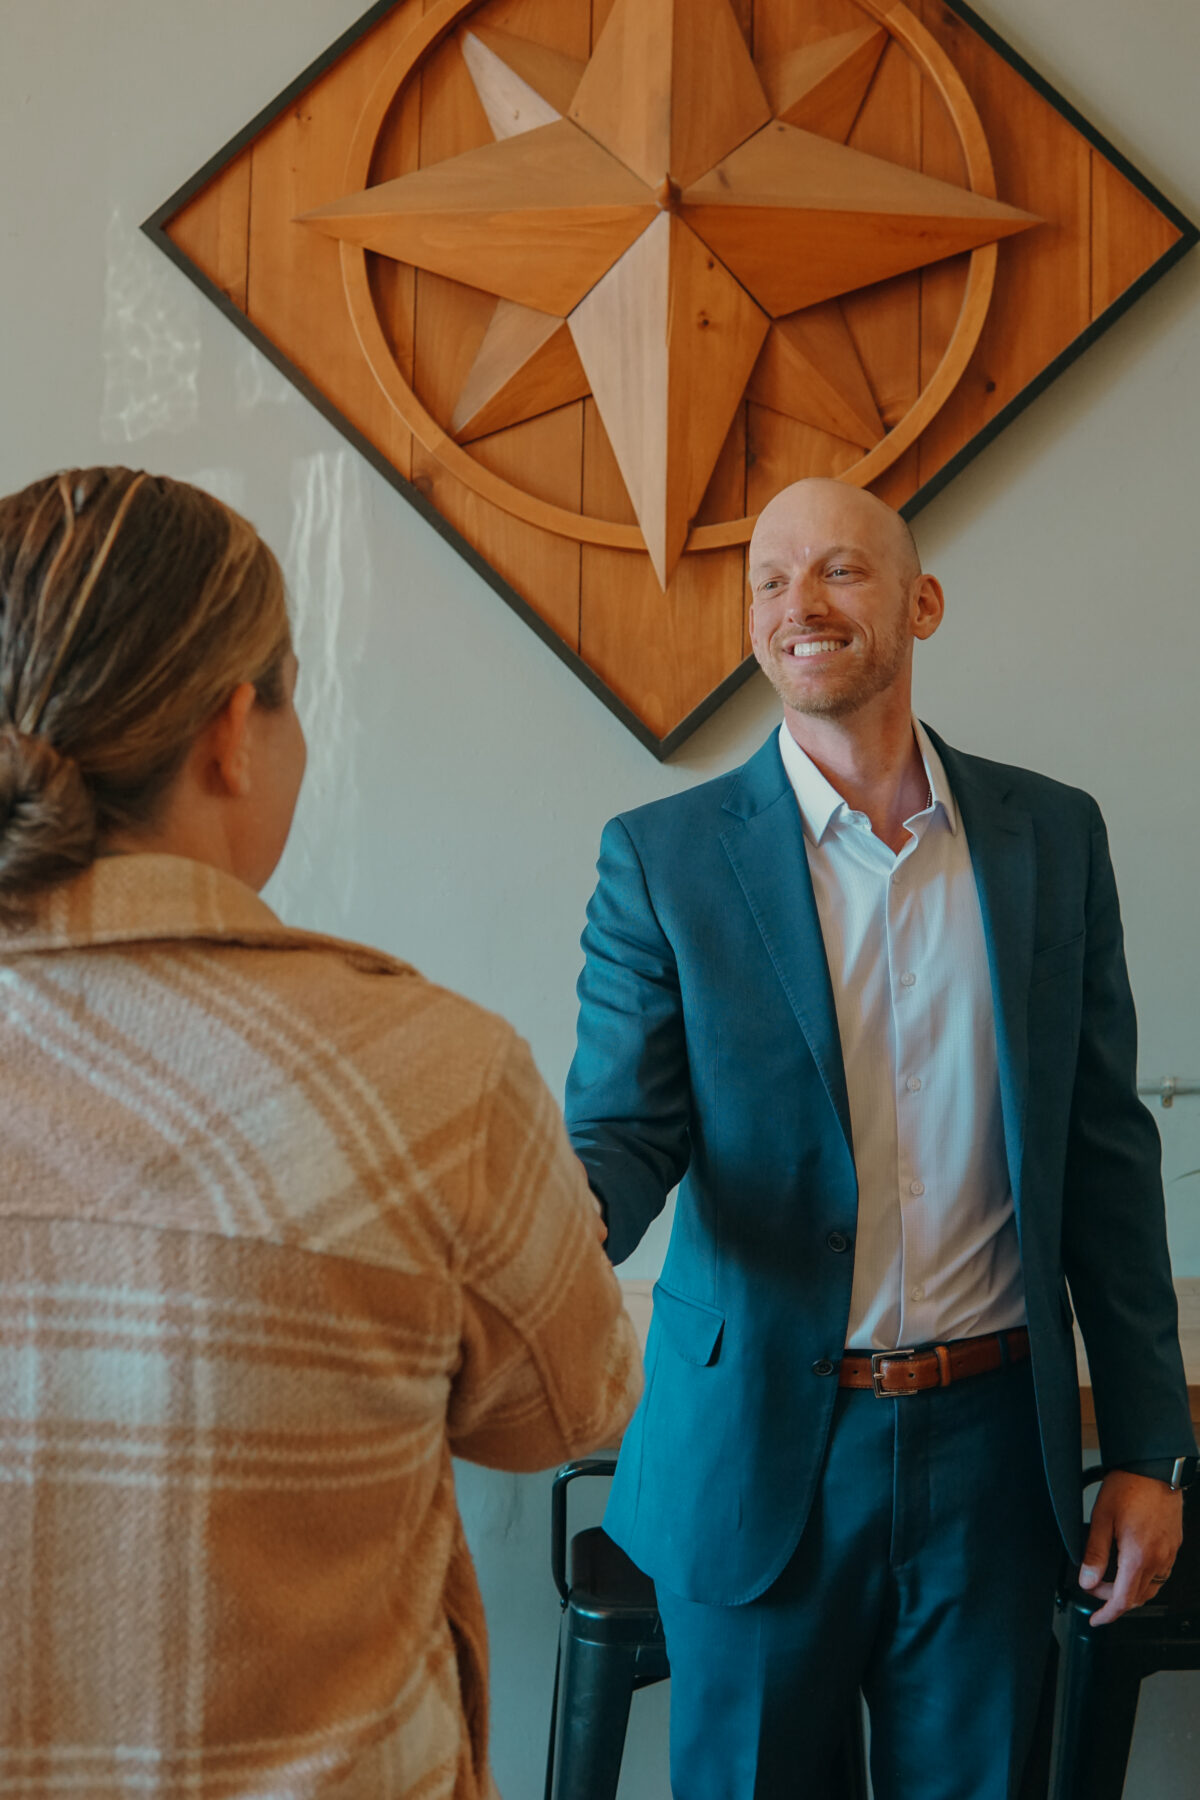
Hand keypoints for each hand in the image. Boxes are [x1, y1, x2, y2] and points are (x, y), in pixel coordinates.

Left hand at [1077, 1469, 1182, 1624]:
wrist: (1154, 1468)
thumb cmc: (1129, 1487)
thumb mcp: (1101, 1519)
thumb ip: (1094, 1553)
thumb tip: (1086, 1580)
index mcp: (1138, 1557)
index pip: (1122, 1600)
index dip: (1107, 1614)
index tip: (1096, 1619)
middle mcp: (1158, 1560)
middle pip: (1136, 1597)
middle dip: (1113, 1600)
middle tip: (1093, 1588)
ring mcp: (1169, 1554)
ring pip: (1150, 1588)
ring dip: (1129, 1591)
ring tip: (1110, 1580)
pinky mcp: (1173, 1545)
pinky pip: (1160, 1574)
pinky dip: (1143, 1579)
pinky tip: (1131, 1567)